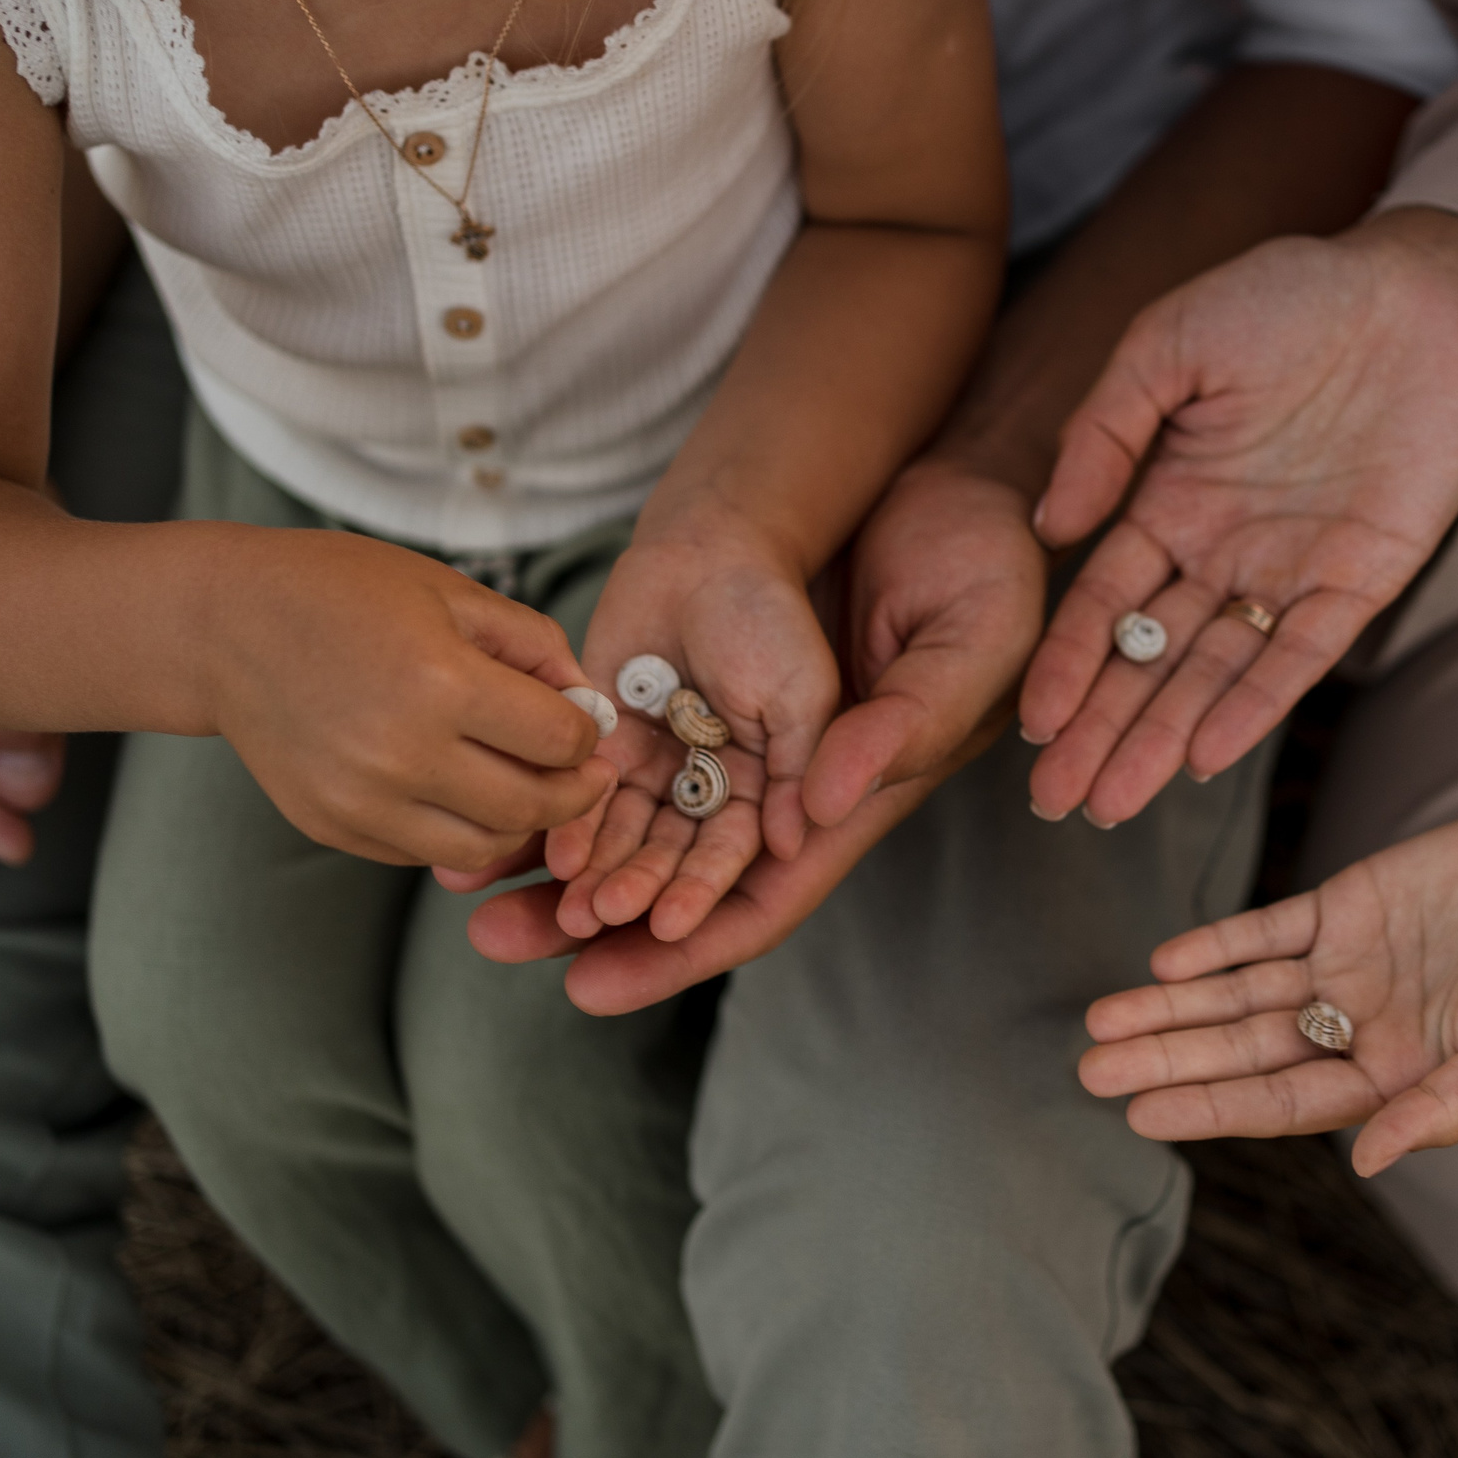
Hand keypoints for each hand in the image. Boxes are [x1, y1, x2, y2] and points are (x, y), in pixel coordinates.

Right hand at [206, 529, 614, 870]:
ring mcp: (361, 799)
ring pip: (483, 847)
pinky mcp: (332, 825)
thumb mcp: (452, 593)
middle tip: (582, 773)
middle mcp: (402, 753)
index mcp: (442, 683)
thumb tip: (586, 702)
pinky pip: (424, 852)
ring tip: (523, 786)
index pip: (559, 741)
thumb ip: (534, 646)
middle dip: (574, 791)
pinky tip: (458, 790)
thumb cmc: (342, 591)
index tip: (582, 723)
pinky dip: (456, 831)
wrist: (223, 625)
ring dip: (519, 823)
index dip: (587, 734)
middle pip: (533, 805)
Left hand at [464, 454, 1045, 1010]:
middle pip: (675, 883)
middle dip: (596, 924)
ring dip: (560, 871)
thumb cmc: (975, 572)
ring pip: (625, 830)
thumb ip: (895, 731)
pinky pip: (601, 760)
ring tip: (482, 905)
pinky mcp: (674, 686)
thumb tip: (813, 816)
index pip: (761, 900)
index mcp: (845, 798)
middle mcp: (772, 785)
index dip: (687, 945)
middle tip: (513, 945)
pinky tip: (489, 818)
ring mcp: (717, 738)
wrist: (925, 480)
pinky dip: (548, 796)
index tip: (602, 978)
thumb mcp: (959, 649)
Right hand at [1021, 208, 1457, 825]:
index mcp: (1171, 500)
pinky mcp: (1364, 577)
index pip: (1105, 603)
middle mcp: (1225, 550)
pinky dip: (1256, 706)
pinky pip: (1304, 656)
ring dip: (1164, 738)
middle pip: (1152, 661)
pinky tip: (1207, 754)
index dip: (1066, 665)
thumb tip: (1052, 528)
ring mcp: (1293, 570)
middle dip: (1103, 731)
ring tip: (1116, 803)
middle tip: (1058, 801)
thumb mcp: (1170, 342)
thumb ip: (1105, 431)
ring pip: (1217, 675)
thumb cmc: (1288, 297)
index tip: (1032, 725)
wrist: (1417, 288)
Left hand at [1077, 799, 1457, 1176]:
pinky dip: (1217, 944)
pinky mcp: (1345, 903)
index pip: (1281, 1102)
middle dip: (1168, 1060)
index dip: (1211, 1107)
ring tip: (1102, 1021)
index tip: (1142, 1116)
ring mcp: (1347, 965)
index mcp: (1394, 1077)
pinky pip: (1267, 929)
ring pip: (1240, 993)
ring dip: (1173, 1006)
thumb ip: (1444, 1108)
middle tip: (1089, 1074)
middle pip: (1243, 1051)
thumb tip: (1367, 1163)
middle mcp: (1357, 1027)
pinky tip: (1166, 959)